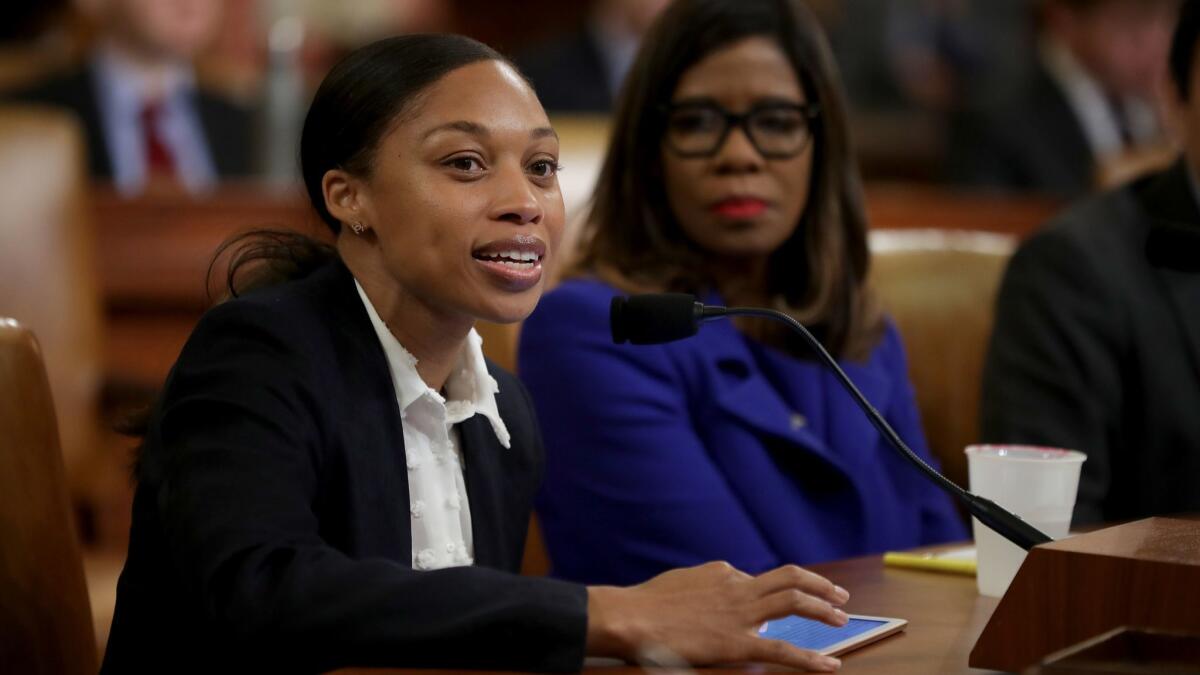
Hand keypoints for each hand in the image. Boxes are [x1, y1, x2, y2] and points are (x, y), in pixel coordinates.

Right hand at [586, 561, 850, 671]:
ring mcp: (741, 613)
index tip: (774, 605)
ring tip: (841, 618)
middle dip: (818, 585)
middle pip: (790, 578)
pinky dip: (810, 658)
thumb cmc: (645, 604)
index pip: (757, 580)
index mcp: (722, 573)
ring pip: (794, 601)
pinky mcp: (738, 643)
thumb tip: (711, 594)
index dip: (769, 594)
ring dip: (823, 608)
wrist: (631, 616)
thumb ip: (702, 586)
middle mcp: (738, 586)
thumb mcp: (679, 583)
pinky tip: (830, 664)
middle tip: (837, 595)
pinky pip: (783, 650)